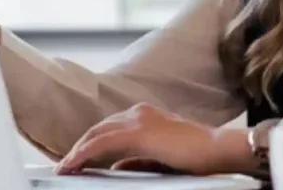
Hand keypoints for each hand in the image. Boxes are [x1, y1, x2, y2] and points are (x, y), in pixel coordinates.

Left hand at [55, 103, 253, 175]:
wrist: (218, 150)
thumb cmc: (198, 156)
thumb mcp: (161, 159)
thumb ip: (138, 161)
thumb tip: (117, 167)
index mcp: (146, 116)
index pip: (110, 128)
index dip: (91, 143)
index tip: (77, 159)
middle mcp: (139, 113)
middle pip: (99, 129)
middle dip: (80, 146)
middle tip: (65, 165)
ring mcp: (138, 120)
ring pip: (96, 134)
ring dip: (78, 151)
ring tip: (64, 168)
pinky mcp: (137, 133)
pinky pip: (101, 144)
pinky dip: (83, 154)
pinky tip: (73, 164)